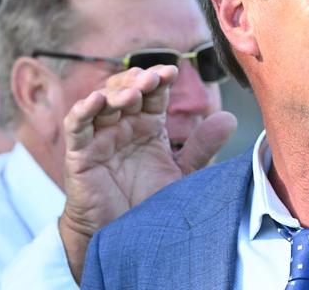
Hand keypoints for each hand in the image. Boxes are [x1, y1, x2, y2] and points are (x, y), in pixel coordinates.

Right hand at [58, 65, 235, 281]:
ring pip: (104, 103)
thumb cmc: (151, 202)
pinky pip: (77, 127)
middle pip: (128, 90)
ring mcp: (101, 136)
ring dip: (116, 92)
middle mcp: (125, 125)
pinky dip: (83, 111)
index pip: (154, 93)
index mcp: (149, 124)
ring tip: (133, 92)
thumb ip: (202, 146)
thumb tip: (230, 118)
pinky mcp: (80, 153)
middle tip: (153, 79)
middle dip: (139, 80)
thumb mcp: (181, 172)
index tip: (172, 72)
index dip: (160, 79)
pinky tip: (95, 101)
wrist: (124, 236)